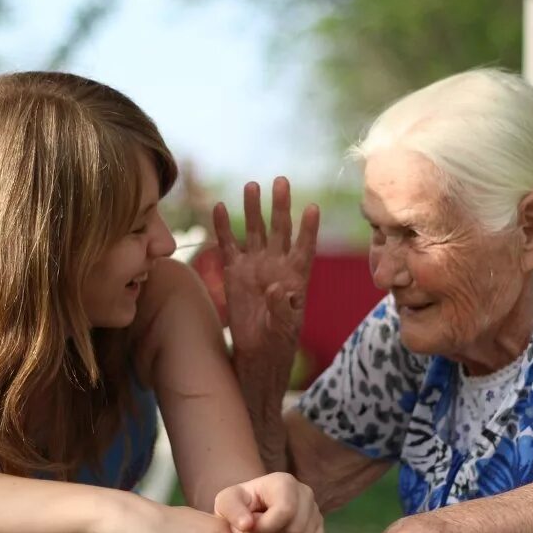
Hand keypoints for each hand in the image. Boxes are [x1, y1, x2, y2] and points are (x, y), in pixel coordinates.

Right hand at [213, 177, 318, 357]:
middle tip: (281, 181)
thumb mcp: (284, 329)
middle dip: (280, 206)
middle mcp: (277, 264)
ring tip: (252, 185)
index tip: (312, 208)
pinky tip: (219, 207)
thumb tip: (279, 287)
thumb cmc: (278, 342)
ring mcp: (255, 265)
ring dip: (253, 209)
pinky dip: (223, 227)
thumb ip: (283, 309)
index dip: (308, 229)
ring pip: (254, 230)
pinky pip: (228, 245)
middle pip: (280, 229)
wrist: (257, 352)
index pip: (305, 247)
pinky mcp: (234, 271)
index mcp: (296, 276)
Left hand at [214, 472, 324, 532]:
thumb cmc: (239, 506)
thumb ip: (232, 510)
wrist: (251, 513)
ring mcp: (315, 512)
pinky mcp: (320, 530)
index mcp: (284, 483)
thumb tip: (248, 525)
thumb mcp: (226, 503)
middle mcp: (305, 494)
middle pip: (295, 530)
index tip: (249, 531)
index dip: (266, 528)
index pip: (285, 511)